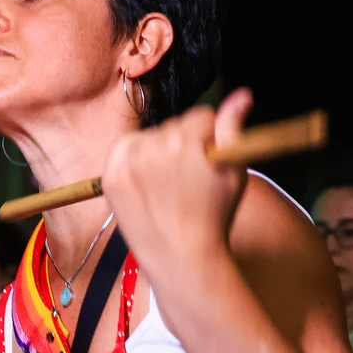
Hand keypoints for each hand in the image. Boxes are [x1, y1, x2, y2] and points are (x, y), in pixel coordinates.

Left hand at [101, 88, 253, 279]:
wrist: (181, 256)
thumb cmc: (214, 217)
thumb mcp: (233, 172)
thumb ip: (233, 130)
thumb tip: (242, 96)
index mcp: (188, 139)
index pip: (202, 116)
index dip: (209, 139)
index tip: (208, 162)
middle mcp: (154, 145)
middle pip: (173, 126)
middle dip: (183, 145)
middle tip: (187, 180)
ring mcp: (128, 161)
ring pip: (148, 137)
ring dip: (157, 152)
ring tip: (167, 186)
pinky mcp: (110, 176)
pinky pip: (124, 150)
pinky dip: (133, 161)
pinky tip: (146, 183)